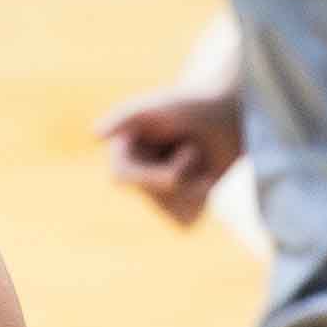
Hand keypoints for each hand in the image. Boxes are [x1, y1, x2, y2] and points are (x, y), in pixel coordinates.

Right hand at [94, 80, 244, 226]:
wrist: (231, 113)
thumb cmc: (194, 104)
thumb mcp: (159, 106)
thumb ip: (125, 115)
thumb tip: (95, 134)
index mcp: (123, 150)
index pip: (120, 176)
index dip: (148, 178)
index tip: (174, 175)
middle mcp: (136, 173)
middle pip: (150, 196)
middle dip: (177, 174)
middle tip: (193, 148)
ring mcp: (158, 193)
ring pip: (171, 211)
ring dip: (194, 186)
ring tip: (199, 158)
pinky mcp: (180, 206)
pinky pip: (186, 222)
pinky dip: (203, 200)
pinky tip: (207, 176)